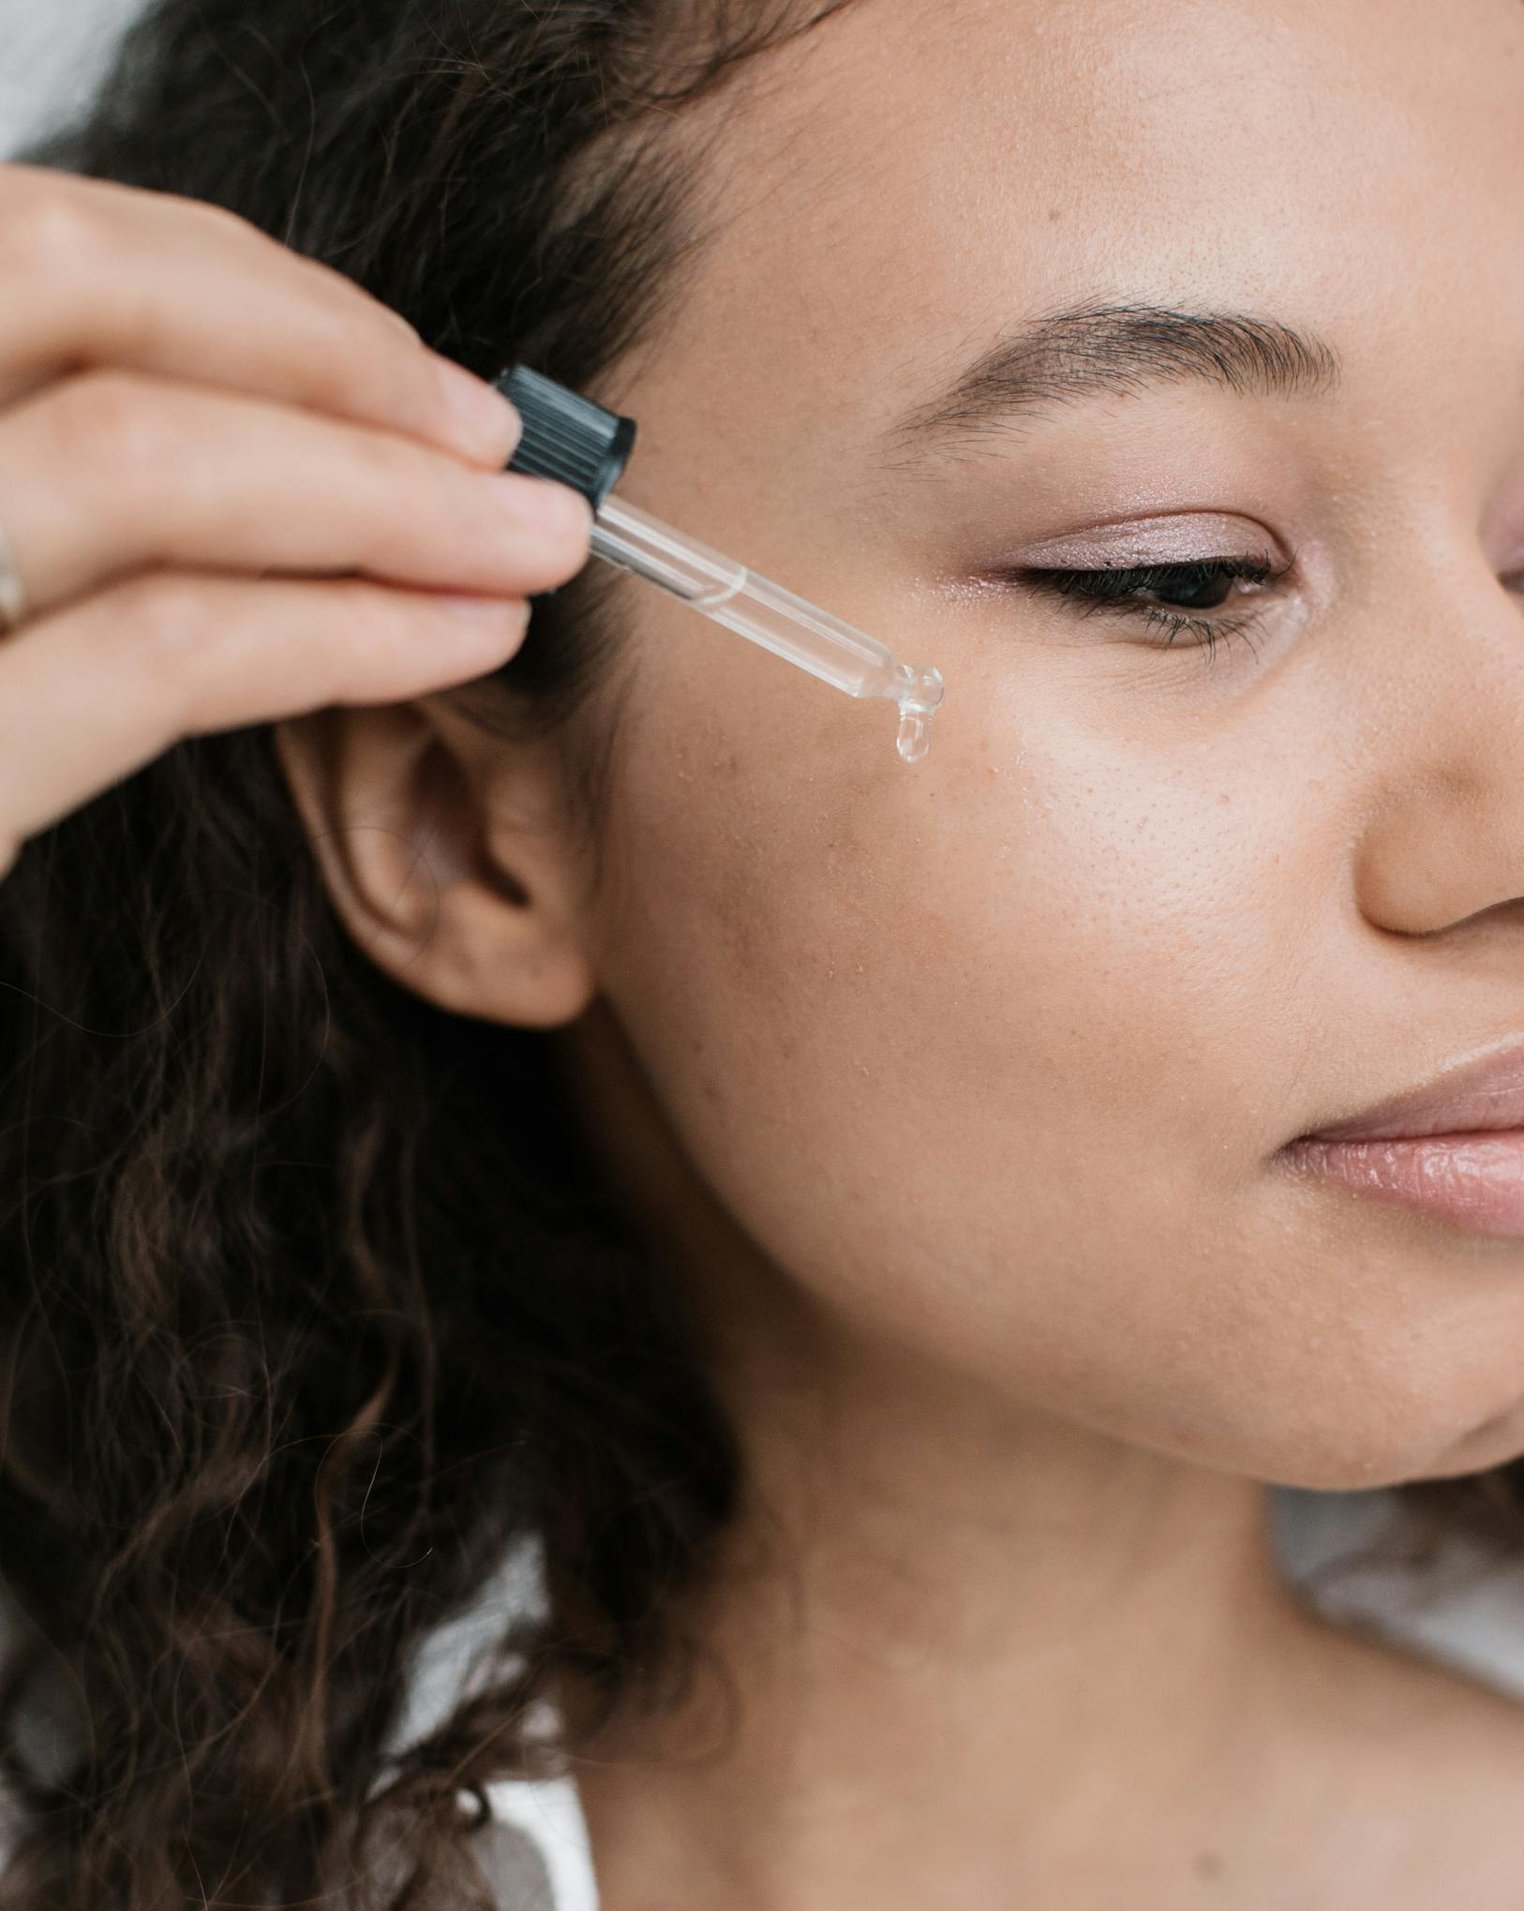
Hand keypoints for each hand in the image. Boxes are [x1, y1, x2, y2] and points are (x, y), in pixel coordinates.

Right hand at [0, 165, 590, 877]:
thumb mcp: (2, 590)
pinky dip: (344, 627)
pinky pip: (161, 653)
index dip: (234, 281)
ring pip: (133, 460)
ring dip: (379, 487)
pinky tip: (463, 634)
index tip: (403, 360)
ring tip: (531, 540)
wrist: (9, 1110)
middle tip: (498, 437)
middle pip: (68, 285)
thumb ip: (63, 500)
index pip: (21, 246)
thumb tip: (296, 436)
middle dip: (324, 350)